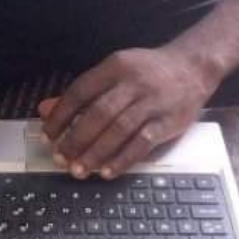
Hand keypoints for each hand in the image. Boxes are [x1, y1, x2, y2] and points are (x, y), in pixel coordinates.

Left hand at [38, 46, 211, 178]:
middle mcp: (133, 83)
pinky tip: (108, 171)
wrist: (192, 66)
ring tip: (79, 169)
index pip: (81, 91)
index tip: (48, 135)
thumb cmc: (147, 71)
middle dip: (76, 139)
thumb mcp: (114, 72)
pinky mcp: (168, 121)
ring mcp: (152, 102)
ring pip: (119, 130)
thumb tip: (46, 109)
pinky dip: (123, 159)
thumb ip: (82, 93)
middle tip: (60, 157)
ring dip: (96, 153)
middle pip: (98, 113)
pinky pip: (142, 143)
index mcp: (115, 67)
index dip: (61, 115)